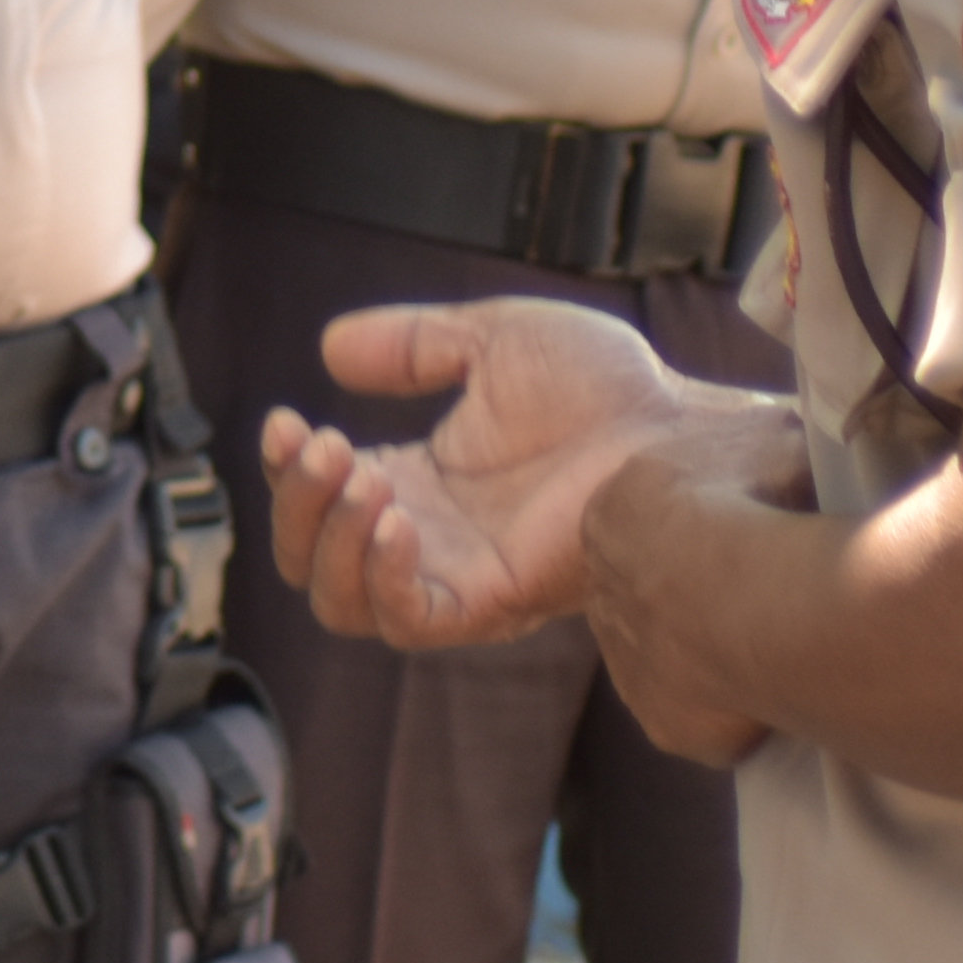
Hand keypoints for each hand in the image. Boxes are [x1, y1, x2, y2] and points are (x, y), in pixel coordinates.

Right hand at [261, 299, 704, 652]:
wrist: (676, 426)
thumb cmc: (608, 387)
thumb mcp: (491, 341)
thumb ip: (412, 344)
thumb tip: (329, 350)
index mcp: (418, 484)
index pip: (317, 502)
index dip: (285, 470)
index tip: (287, 420)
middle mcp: (426, 539)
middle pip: (310, 563)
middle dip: (296, 507)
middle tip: (323, 447)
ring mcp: (455, 576)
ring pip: (342, 604)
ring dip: (329, 541)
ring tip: (362, 479)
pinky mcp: (491, 602)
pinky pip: (407, 621)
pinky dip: (380, 577)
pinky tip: (395, 518)